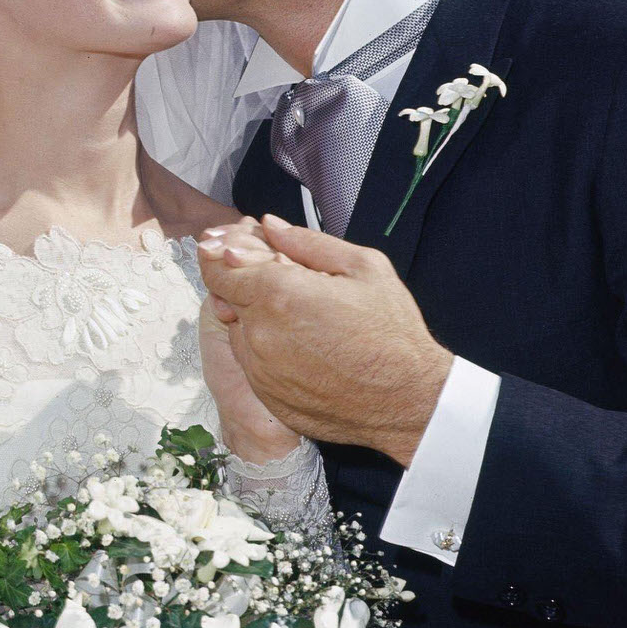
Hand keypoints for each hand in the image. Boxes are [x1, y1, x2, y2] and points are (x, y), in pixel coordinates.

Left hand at [197, 215, 452, 466]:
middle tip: (277, 280)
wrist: (408, 401)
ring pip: (239, 329)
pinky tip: (305, 348)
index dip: (217, 253)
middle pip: (225, 296)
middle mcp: (261, 332)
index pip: (220, 267)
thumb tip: (269, 226)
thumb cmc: (392, 332)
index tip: (223, 247)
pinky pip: (252, 362)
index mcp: (279, 293)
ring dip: (256, 317)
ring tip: (302, 319)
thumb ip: (307, 242)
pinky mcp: (268, 396)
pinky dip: (266, 349)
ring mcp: (261, 369)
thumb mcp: (363, 267)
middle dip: (241, 282)